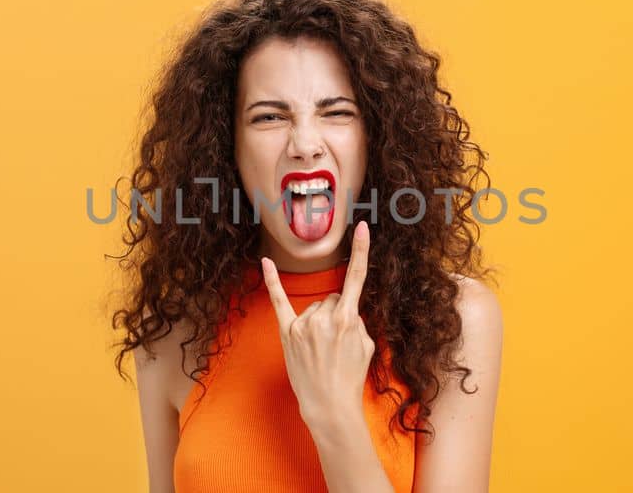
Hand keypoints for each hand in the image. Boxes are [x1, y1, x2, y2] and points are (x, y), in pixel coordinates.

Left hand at [261, 220, 376, 429]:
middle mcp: (323, 317)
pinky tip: (266, 263)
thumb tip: (344, 310)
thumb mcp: (366, 346)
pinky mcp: (286, 332)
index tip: (360, 227)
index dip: (360, 250)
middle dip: (336, 315)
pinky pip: (279, 301)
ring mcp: (302, 324)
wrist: (329, 404)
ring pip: (315, 307)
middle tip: (337, 345)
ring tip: (322, 350)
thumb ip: (356, 321)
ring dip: (319, 322)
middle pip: (332, 299)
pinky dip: (272, 281)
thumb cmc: (350, 377)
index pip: (356, 278)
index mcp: (347, 319)